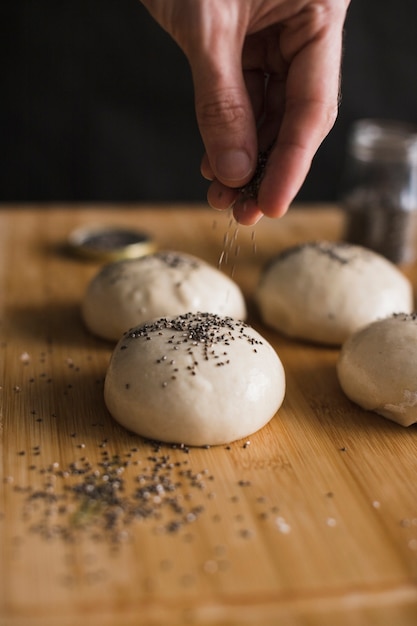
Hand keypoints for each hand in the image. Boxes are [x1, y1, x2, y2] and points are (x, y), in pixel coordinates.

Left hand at [140, 0, 349, 223]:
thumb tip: (233, 169)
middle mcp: (303, 27)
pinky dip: (227, 132)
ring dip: (243, 157)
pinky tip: (215, 162)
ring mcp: (275, 36)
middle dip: (264, 167)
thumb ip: (221, 102)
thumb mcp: (206, 27)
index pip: (313, 106)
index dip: (292, 163)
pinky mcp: (246, 43)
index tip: (272, 205)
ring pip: (267, 113)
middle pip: (293, 117)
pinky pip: (243, 98)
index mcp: (318, 11)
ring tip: (222, 194)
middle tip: (242, 210)